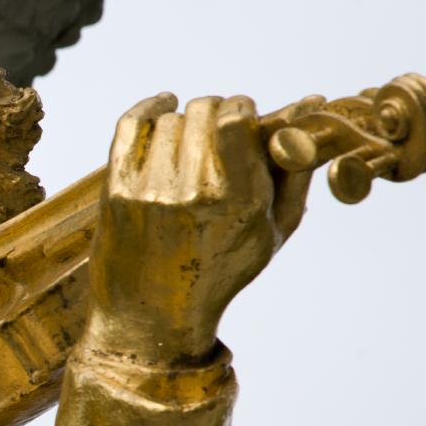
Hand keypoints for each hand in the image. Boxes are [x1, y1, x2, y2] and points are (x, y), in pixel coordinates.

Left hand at [86, 93, 311, 364]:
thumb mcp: (273, 230)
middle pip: (202, 111)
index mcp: (240, 202)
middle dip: (213, 112)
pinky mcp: (116, 192)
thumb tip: (310, 108)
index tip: (242, 114)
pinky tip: (162, 106)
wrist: (151, 318)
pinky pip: (130, 124)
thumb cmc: (220, 270)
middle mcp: (194, 193)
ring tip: (188, 143)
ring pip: (168, 119)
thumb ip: (293, 169)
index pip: (235, 117)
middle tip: (215, 127)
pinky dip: (147, 108)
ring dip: (181, 122)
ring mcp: (150, 192)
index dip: (240, 106)